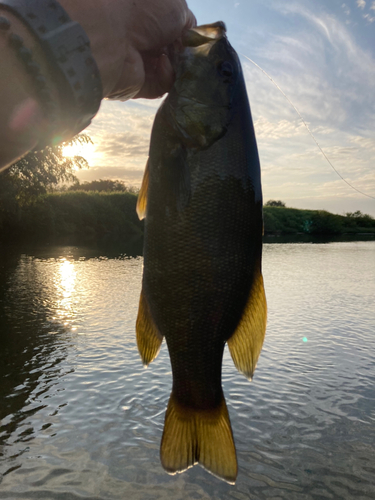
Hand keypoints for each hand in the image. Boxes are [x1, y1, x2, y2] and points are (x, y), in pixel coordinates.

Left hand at [60, 0, 195, 99]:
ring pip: (171, 71)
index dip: (188, 36)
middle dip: (185, 54)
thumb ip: (188, 23)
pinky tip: (162, 64)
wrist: (110, 34)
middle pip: (174, 52)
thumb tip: (190, 40)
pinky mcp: (137, 84)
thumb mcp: (176, 6)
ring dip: (179, 66)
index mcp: (148, 16)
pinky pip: (161, 86)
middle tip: (190, 52)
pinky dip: (167, 76)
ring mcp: (139, 62)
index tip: (195, 39)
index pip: (174, 30)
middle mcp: (142, 38)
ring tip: (178, 58)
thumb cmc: (143, 8)